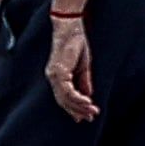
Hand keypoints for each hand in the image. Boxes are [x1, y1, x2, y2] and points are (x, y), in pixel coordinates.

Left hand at [45, 4, 97, 122]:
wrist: (71, 27)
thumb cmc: (76, 43)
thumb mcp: (83, 66)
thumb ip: (83, 81)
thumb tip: (87, 96)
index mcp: (57, 76)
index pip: (64, 97)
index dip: (74, 108)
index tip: (85, 116)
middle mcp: (52, 77)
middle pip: (63, 101)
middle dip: (77, 111)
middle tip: (90, 118)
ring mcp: (54, 75)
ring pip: (65, 98)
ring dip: (79, 107)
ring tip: (92, 112)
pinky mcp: (58, 71)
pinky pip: (67, 90)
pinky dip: (78, 98)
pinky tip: (88, 102)